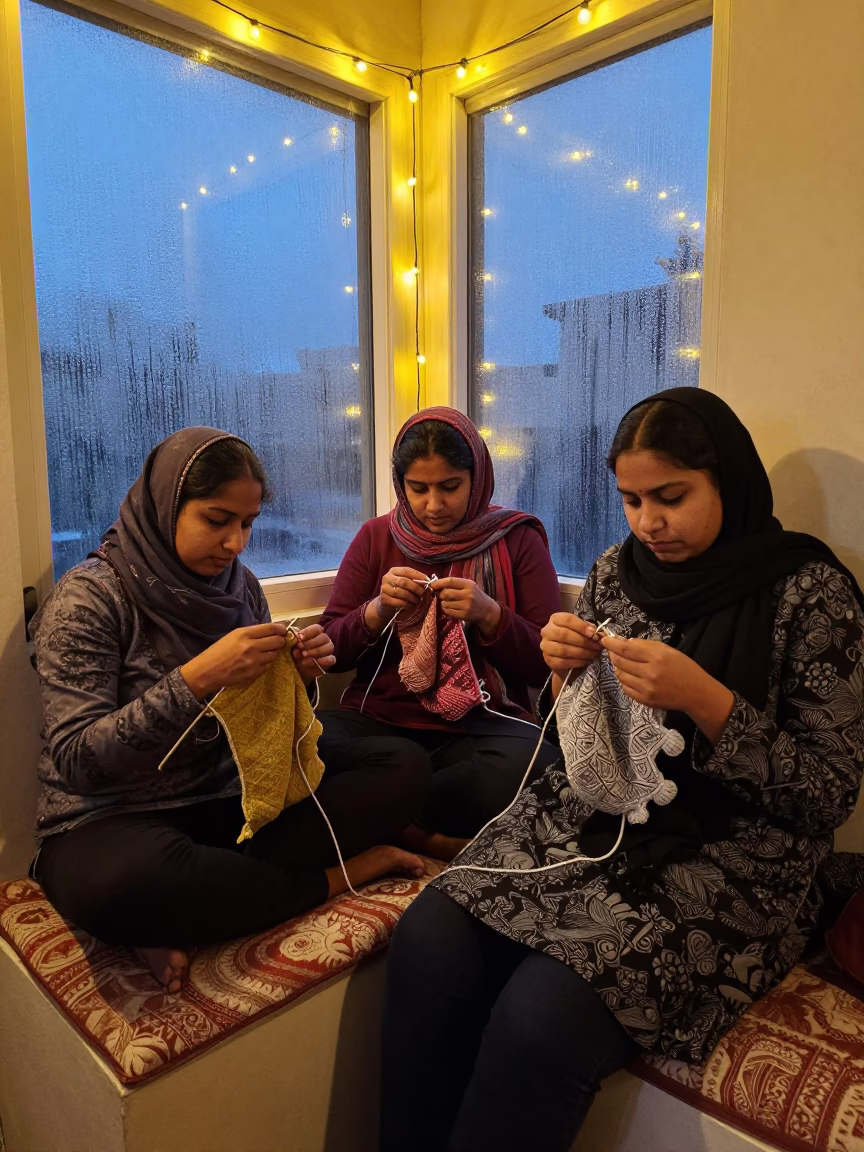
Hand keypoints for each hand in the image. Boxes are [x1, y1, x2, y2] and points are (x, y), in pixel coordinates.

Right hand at [180, 623, 287, 699]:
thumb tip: (268, 632)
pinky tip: (257, 662)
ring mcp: (254, 661)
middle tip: (277, 642)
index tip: (283, 630)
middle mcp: (252, 646)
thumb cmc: (218, 652)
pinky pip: (268, 666)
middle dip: (280, 641)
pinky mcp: (254, 673)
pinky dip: (265, 663)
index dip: (281, 629)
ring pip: (274, 654)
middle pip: (277, 641)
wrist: (207, 671)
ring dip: (272, 653)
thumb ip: (251, 633)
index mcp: (245, 634)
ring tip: (263, 653)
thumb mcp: (233, 636)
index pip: (271, 628)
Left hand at [290, 624, 335, 684]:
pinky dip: (326, 660)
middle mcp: (324, 640)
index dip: (308, 632)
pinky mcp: (330, 660)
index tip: (299, 637)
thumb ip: (295, 645)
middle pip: (323, 637)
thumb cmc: (298, 653)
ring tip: (305, 656)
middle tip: (300, 648)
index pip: (317, 628)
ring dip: (316, 651)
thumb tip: (297, 648)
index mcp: (316, 633)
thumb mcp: (294, 648)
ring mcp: (328, 650)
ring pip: (328, 647)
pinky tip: (318, 662)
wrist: (300, 668)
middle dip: (310, 643)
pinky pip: (332, 659)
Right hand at [377, 566, 429, 619]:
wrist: (385, 604)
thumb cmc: (399, 592)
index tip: (428, 582)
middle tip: (423, 593)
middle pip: (404, 581)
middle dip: (416, 588)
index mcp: (393, 571)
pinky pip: (399, 602)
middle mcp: (387, 578)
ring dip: (412, 597)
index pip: (407, 570)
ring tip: (418, 601)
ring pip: (401, 592)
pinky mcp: (384, 599)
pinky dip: (408, 605)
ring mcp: (384, 589)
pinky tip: (412, 606)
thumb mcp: (405, 583)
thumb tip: (428, 582)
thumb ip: (414, 580)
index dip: (418, 576)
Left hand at [429, 577, 501, 636]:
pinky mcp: (464, 615)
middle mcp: (468, 594)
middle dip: (441, 594)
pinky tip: (451, 608)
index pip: (450, 581)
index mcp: (469, 584)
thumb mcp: (469, 587)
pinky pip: (448, 611)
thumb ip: (456, 584)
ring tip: (449, 602)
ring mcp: (466, 605)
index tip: (432, 585)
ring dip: (444, 603)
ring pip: (446, 603)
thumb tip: (436, 584)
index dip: (439, 583)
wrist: (487, 610)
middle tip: (442, 595)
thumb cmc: (476, 596)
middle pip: (446, 593)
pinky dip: (446, 609)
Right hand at [540, 614, 602, 675]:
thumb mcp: (581, 630)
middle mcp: (547, 631)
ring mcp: (546, 646)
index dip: (581, 626)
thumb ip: (588, 628)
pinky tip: (586, 661)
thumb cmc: (574, 639)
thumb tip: (597, 633)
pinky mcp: (548, 660)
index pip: (567, 619)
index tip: (594, 633)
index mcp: (555, 619)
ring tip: (594, 654)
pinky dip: (577, 662)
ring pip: (564, 649)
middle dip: (584, 641)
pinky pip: (563, 661)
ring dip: (582, 652)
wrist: (565, 657)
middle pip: (564, 634)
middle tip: (597, 646)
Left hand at [602, 635, 734, 742]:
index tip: (604, 639)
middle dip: (613, 655)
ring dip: (618, 668)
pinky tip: (631, 676)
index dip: (612, 643)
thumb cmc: (684, 668)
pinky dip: (624, 681)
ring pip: (620, 675)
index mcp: (656, 657)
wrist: (696, 693)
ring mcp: (646, 688)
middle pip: (620, 662)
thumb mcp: (668, 650)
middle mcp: (650, 673)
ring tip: (625, 664)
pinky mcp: (645, 700)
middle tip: (612, 651)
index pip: (626, 649)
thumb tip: (625, 642)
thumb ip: (646, 645)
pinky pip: (625, 688)